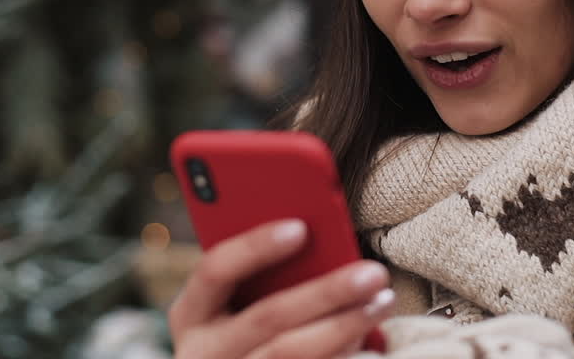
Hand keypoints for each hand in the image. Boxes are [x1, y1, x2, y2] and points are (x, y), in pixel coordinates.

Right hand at [168, 219, 395, 357]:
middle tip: (373, 272)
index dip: (255, 246)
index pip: (215, 270)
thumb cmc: (247, 328)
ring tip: (383, 302)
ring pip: (290, 352)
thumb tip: (317, 239)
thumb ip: (263, 276)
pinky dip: (343, 356)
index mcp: (190, 314)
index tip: (300, 227)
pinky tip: (371, 341)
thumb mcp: (237, 304)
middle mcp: (202, 352)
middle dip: (326, 291)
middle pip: (268, 316)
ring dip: (345, 325)